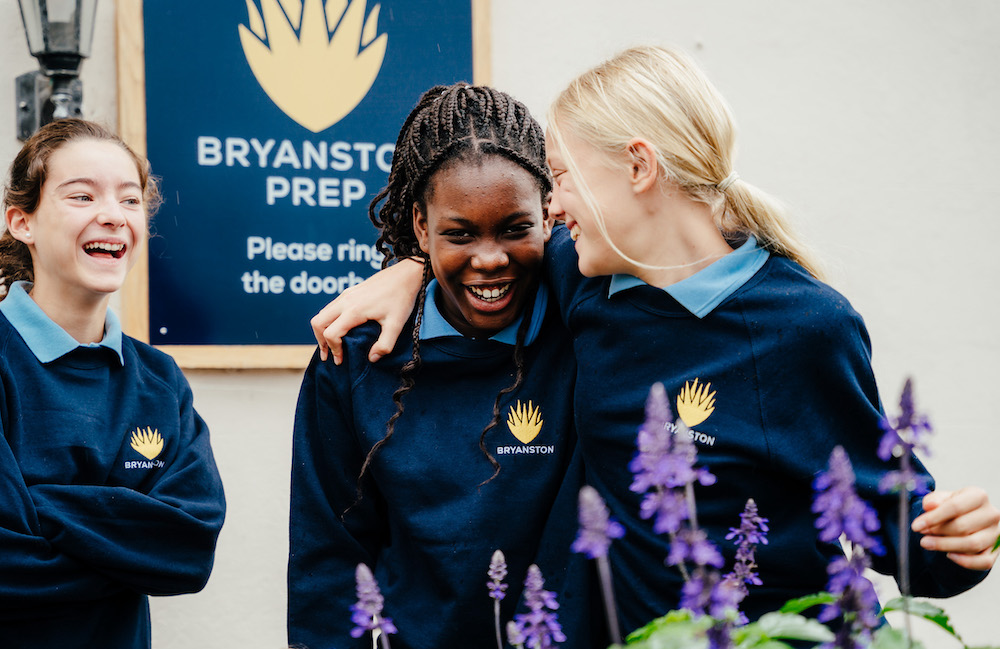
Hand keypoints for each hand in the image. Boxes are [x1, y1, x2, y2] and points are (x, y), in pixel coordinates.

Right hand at [310, 258, 424, 363]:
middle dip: (320, 341)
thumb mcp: (397, 324)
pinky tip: (339, 330)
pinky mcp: (349, 291)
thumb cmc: (401, 298)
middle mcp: (345, 301)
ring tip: (331, 346)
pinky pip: (330, 308)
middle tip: (328, 356)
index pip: (331, 333)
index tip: (341, 360)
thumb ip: (385, 345)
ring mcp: (346, 294)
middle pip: (318, 322)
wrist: (406, 274)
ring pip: (322, 314)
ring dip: (322, 331)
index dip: (334, 349)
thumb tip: (372, 359)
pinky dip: (328, 322)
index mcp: (354, 310)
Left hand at [912, 486, 999, 570]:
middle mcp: (991, 514)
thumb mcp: (942, 498)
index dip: (933, 518)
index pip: (955, 507)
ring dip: (946, 546)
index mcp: (978, 496)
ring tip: (927, 543)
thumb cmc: (953, 507)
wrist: (966, 517)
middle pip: (963, 527)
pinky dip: (966, 561)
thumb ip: (934, 500)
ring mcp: (996, 533)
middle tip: (921, 534)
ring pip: (972, 544)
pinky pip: (984, 561)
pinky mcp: (996, 550)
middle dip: (938, 532)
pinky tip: (949, 556)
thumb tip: (929, 506)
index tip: (916, 525)